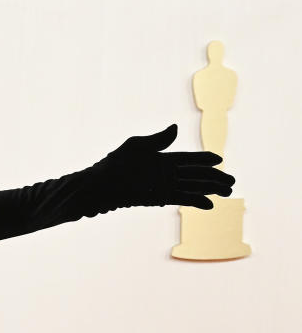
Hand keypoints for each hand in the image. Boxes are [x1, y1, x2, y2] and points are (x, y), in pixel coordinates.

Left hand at [86, 123, 235, 213]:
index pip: (188, 159)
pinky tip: (209, 204)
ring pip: (192, 188)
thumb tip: (176, 128)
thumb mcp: (136, 147)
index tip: (219, 160)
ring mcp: (163, 187)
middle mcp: (165, 173)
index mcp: (161, 158)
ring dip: (209, 190)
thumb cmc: (114, 164)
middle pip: (195, 175)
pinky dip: (195, 201)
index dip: (203, 160)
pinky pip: (181, 199)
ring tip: (228, 192)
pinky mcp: (158, 199)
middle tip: (232, 182)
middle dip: (213, 178)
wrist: (99, 187)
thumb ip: (158, 140)